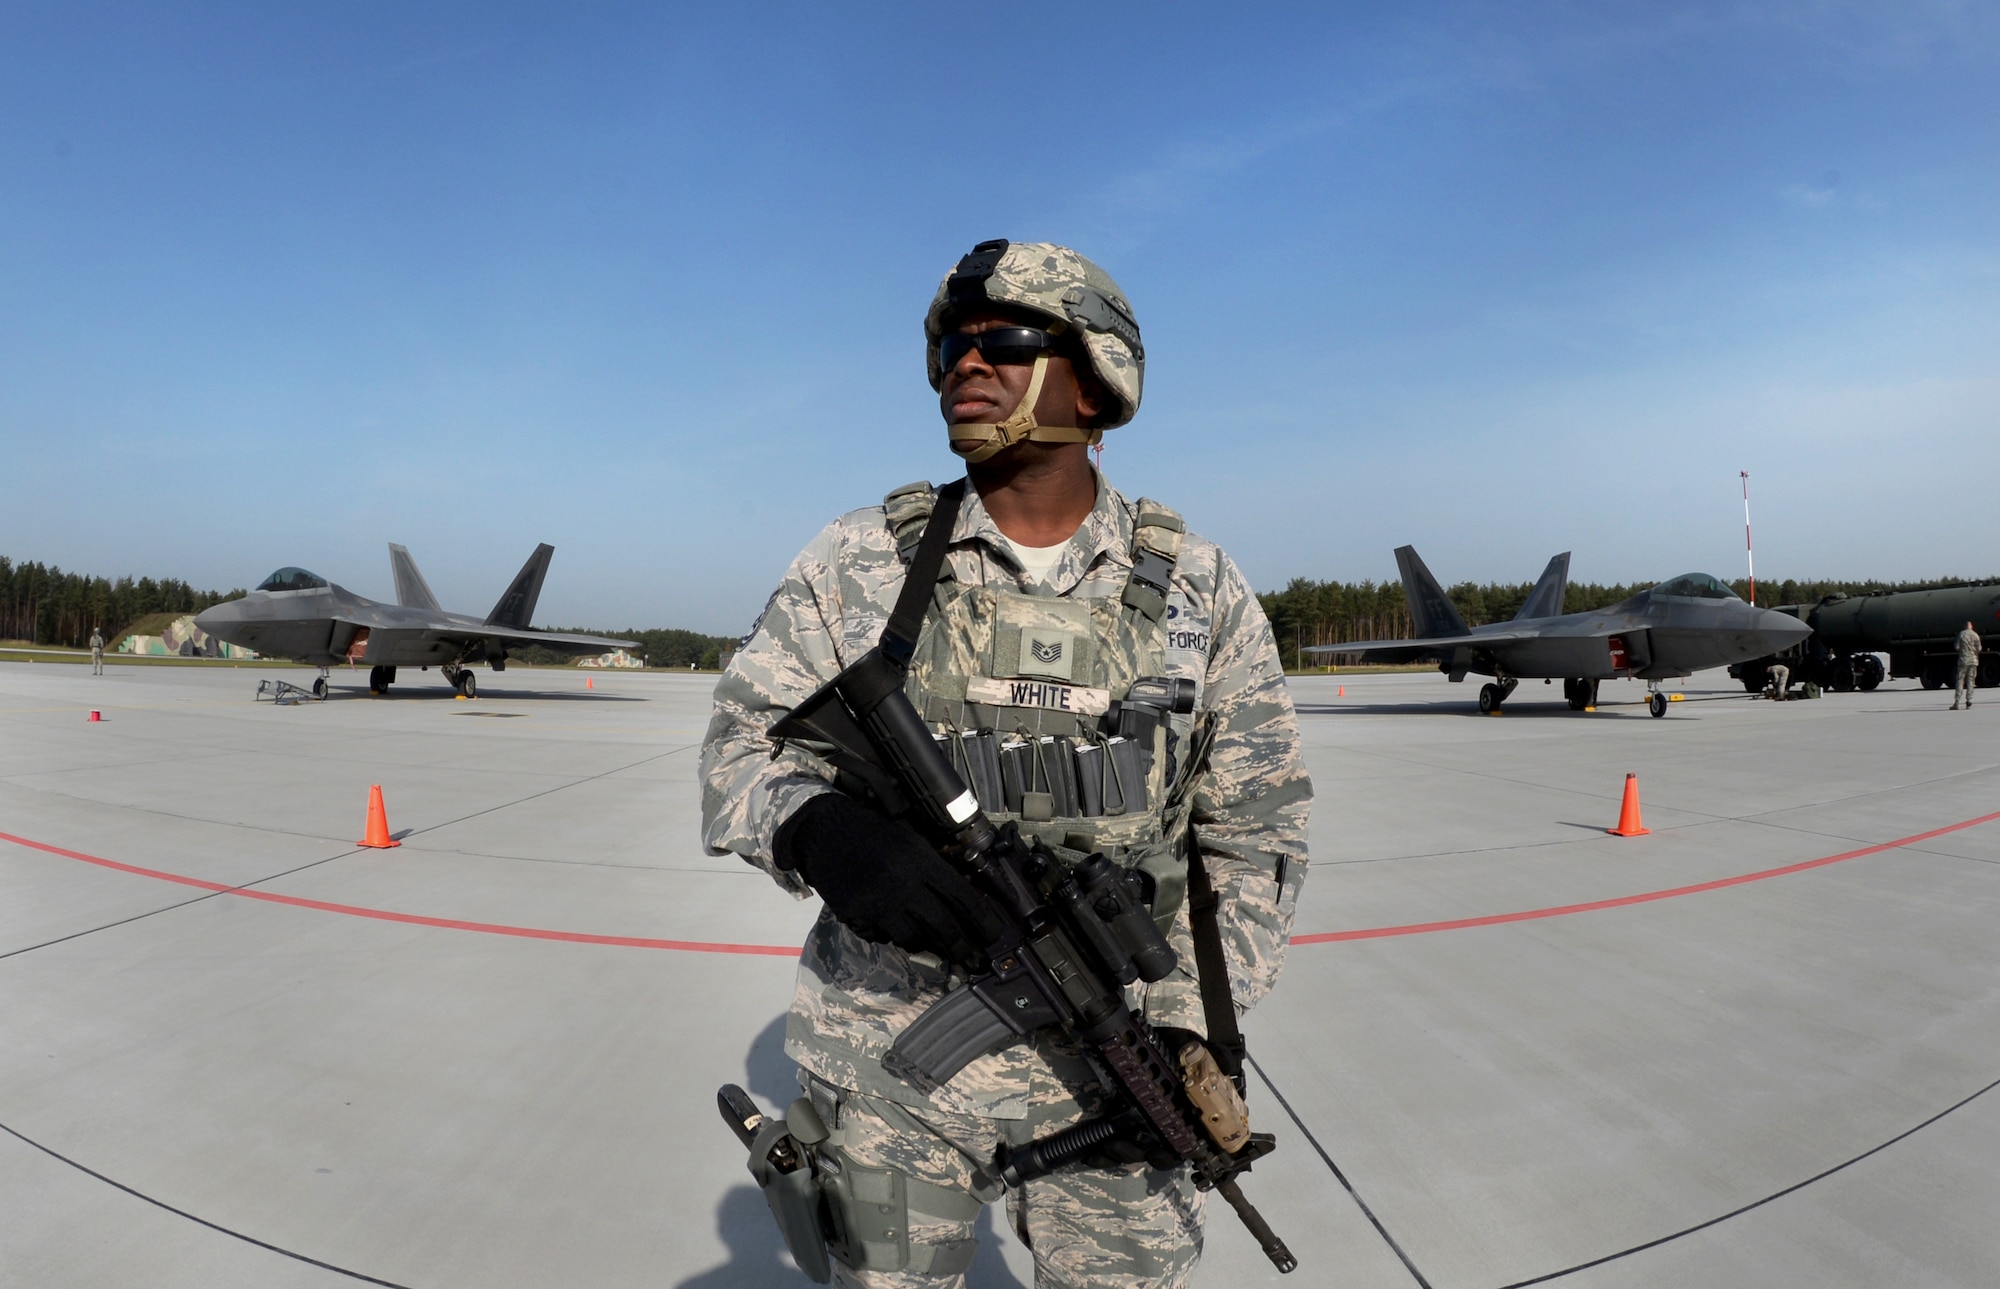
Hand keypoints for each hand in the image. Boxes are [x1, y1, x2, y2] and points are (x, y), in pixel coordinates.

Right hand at [774, 793, 1004, 964]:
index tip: (994, 936)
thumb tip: (963, 898)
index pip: (962, 897)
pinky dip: (891, 935)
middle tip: (972, 960)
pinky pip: (882, 937)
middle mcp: (902, 884)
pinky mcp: (855, 915)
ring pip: (912, 938)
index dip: (982, 921)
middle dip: (961, 947)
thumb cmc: (874, 832)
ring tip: (928, 939)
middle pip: (942, 926)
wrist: (823, 831)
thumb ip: (935, 866)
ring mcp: (877, 903)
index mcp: (920, 860)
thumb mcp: (910, 839)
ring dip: (923, 941)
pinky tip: (890, 923)